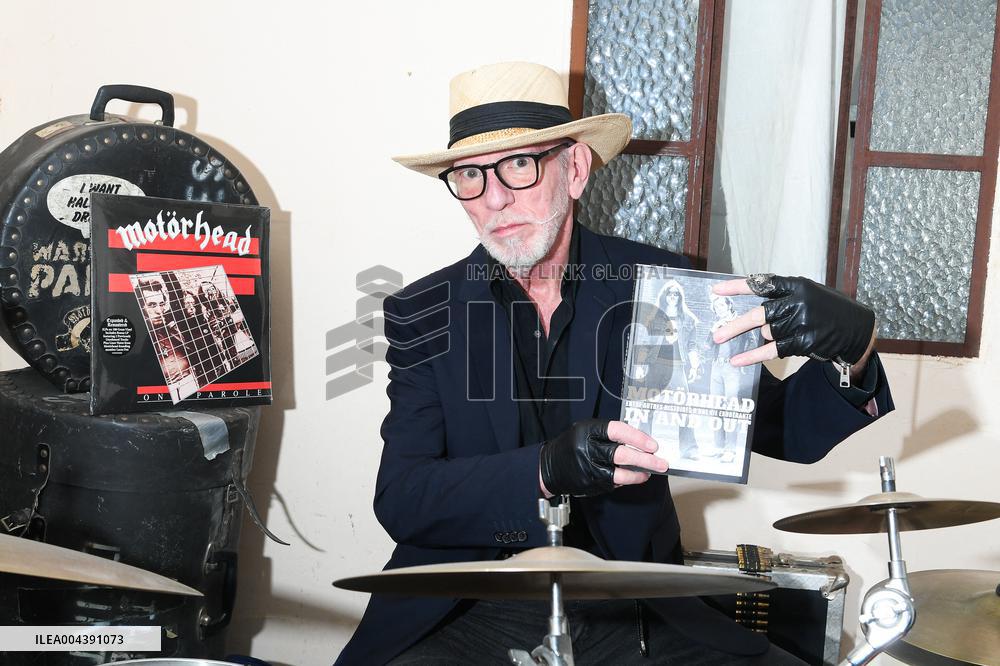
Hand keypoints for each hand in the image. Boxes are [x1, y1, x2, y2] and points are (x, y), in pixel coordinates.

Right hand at [538, 419, 666, 497]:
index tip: (653, 445)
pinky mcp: (589, 483)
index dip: (637, 437)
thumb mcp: (586, 432)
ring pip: (619, 473)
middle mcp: (587, 449)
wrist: (548, 467)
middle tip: (661, 463)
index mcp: (588, 431)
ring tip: (650, 473)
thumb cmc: (572, 446)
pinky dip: (626, 480)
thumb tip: (639, 442)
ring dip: (638, 474)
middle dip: (645, 460)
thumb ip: (609, 435)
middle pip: (622, 454)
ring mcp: (588, 468)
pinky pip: (613, 482)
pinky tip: (634, 477)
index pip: (617, 431)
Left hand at [712, 275, 875, 374]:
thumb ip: (783, 299)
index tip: (717, 291)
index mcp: (797, 286)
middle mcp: (799, 302)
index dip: (738, 287)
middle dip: (736, 326)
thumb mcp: (809, 294)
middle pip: (759, 314)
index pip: (763, 284)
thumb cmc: (827, 310)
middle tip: (717, 334)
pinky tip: (737, 360)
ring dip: (761, 338)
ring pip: (767, 333)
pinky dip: (752, 356)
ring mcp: (801, 323)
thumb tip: (752, 314)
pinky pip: (771, 350)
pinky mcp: (803, 342)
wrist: (857, 329)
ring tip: (764, 339)